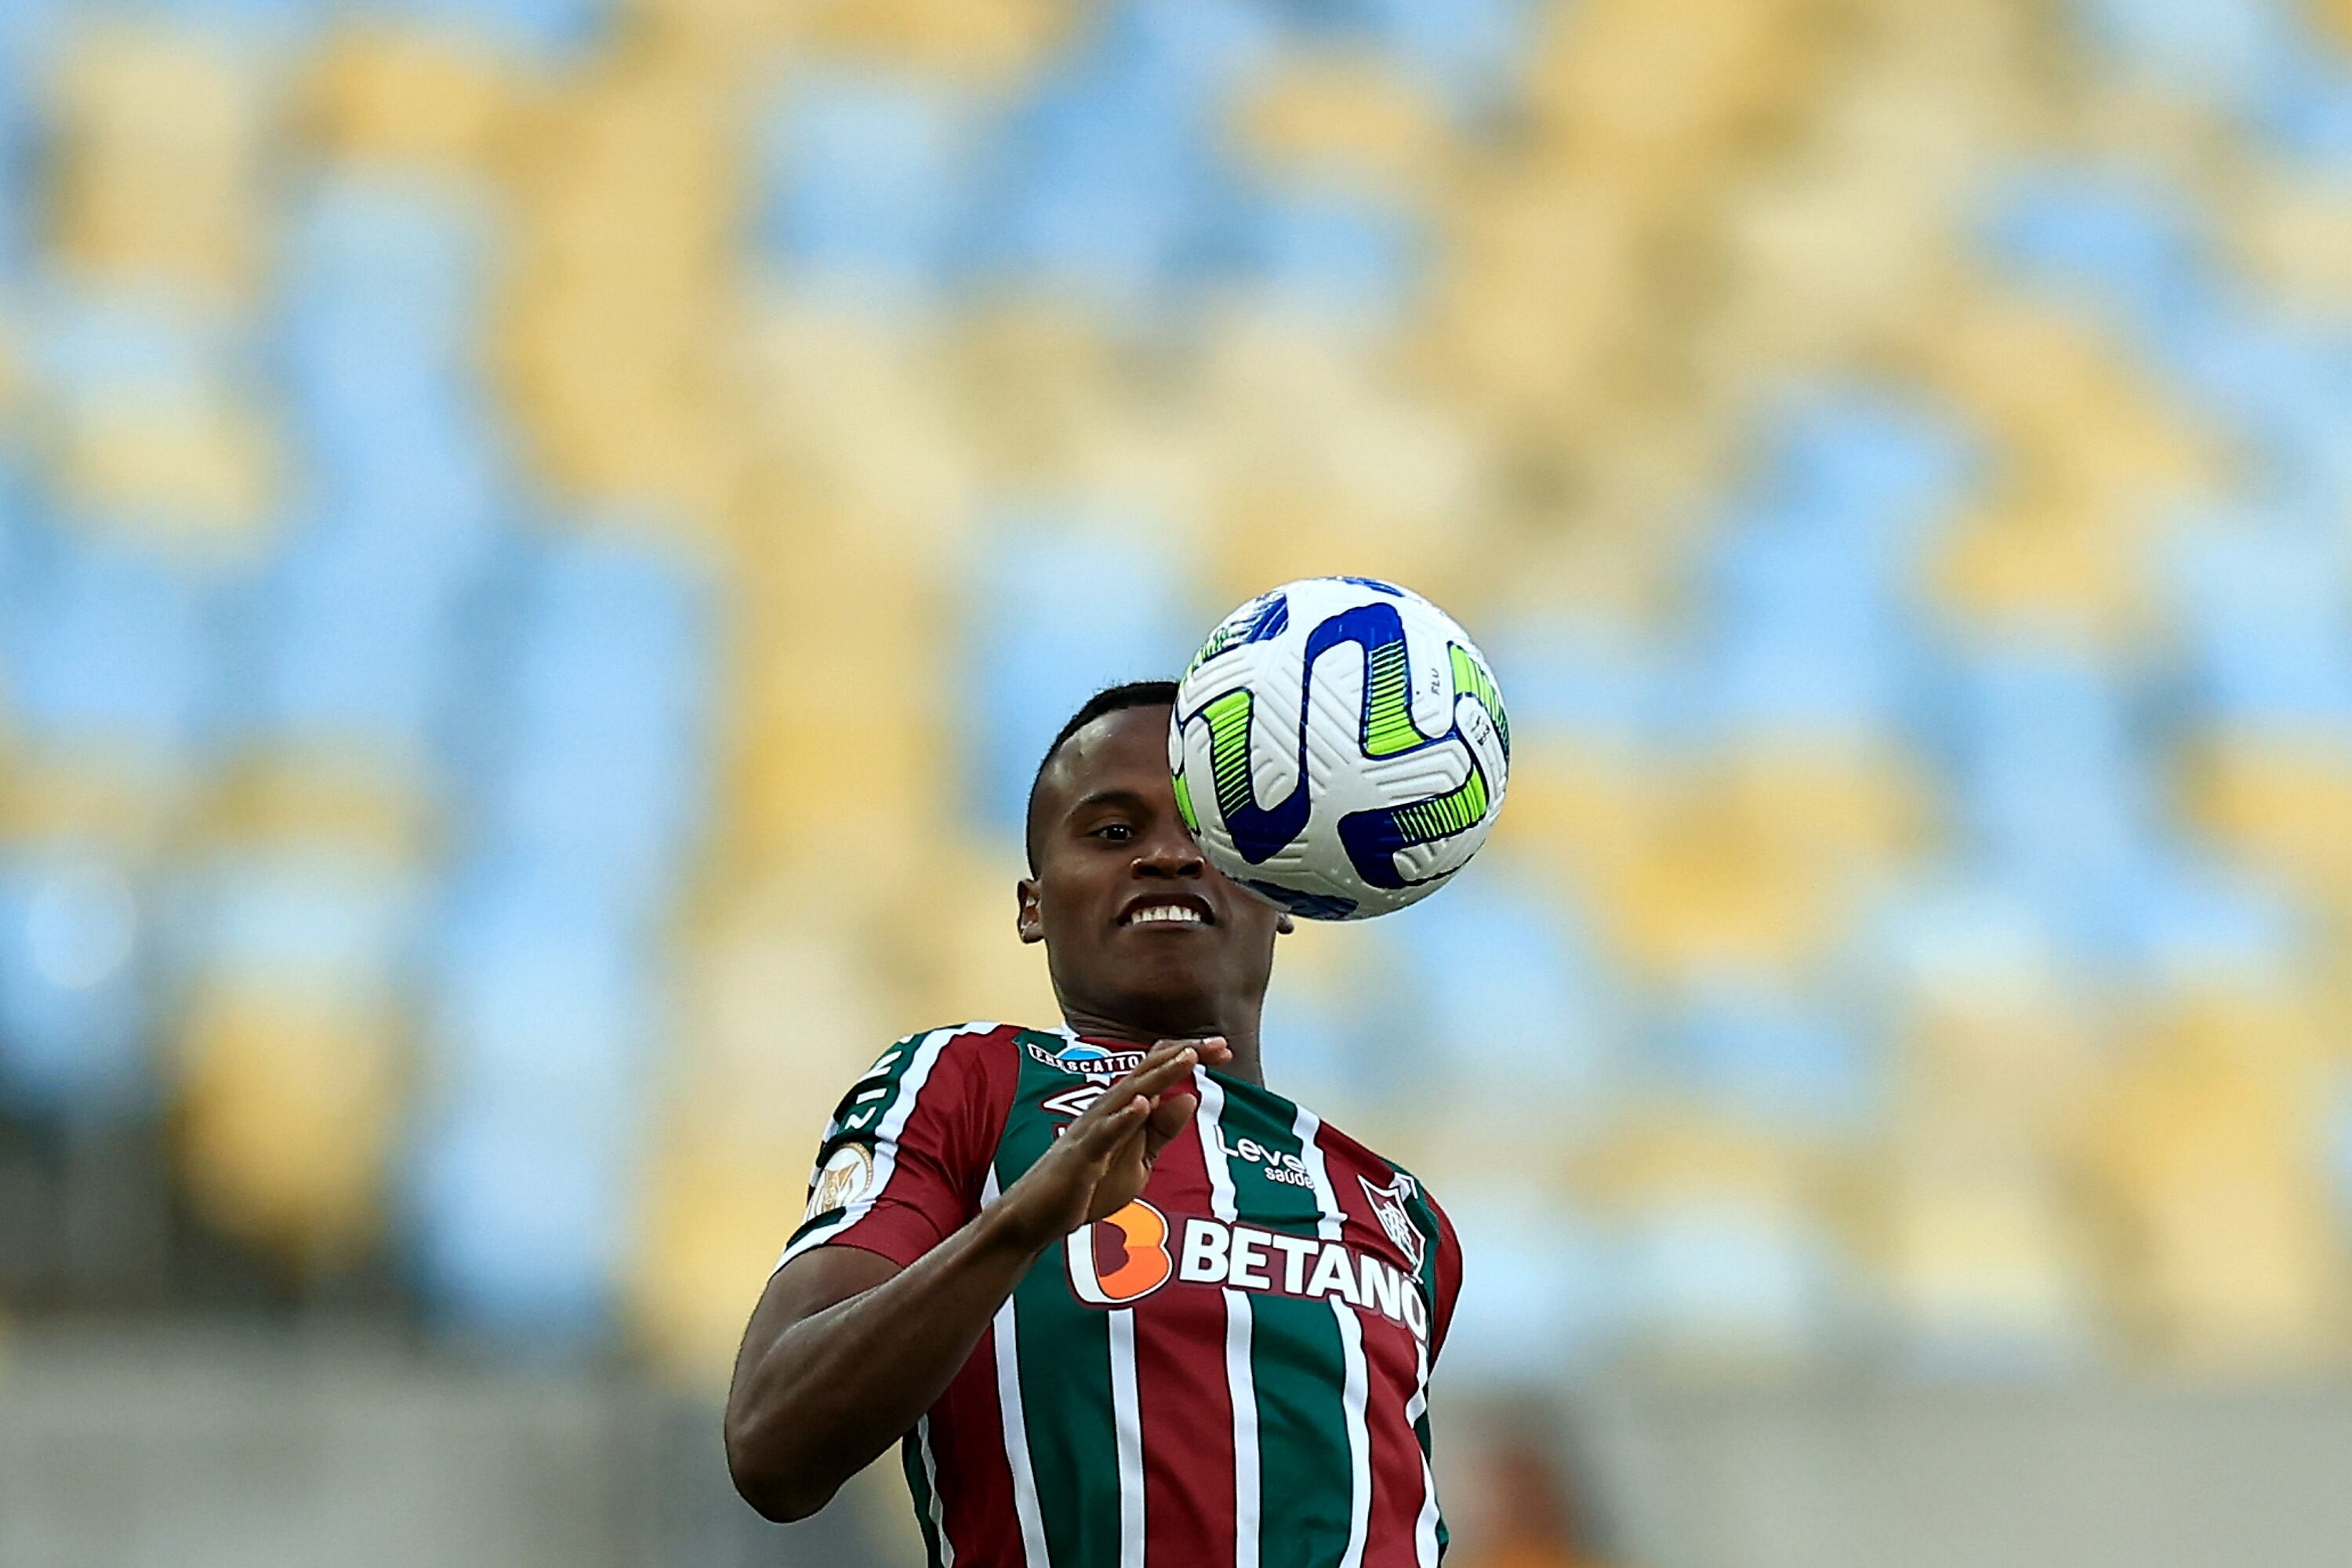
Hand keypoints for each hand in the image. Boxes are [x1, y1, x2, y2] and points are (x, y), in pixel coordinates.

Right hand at [989, 1038, 1230, 1252]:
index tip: (1225, 1050)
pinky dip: (1123, 1118)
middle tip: (1219, 1044)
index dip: (1189, 1058)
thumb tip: (1190, 1098)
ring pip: (1128, 1094)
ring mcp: (1092, 1130)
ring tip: (1187, 1058)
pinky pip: (1103, 1134)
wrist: (1037, 1217)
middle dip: (1184, 1056)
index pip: (1158, 1072)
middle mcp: (1108, 1109)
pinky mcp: (1080, 1156)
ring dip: (1158, 1076)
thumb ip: (1161, 1131)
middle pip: (1148, 1072)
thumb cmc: (1087, 1186)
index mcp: (1123, 1108)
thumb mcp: (1138, 1160)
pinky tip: (1142, 1104)